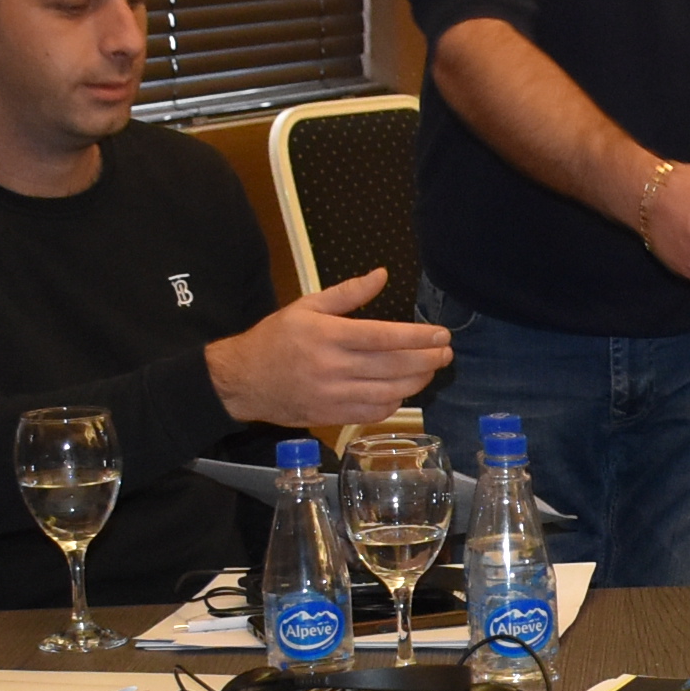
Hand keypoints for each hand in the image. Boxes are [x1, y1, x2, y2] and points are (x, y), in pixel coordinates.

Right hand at [208, 268, 453, 426]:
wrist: (243, 379)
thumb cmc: (276, 338)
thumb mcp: (307, 306)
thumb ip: (348, 293)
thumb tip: (382, 274)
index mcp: (329, 336)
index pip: (384, 337)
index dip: (418, 337)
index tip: (442, 335)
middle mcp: (333, 367)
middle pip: (393, 366)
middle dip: (427, 360)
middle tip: (446, 353)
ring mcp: (333, 395)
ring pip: (388, 392)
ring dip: (417, 382)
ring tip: (431, 370)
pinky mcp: (332, 416)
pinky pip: (373, 413)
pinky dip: (393, 402)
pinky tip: (402, 390)